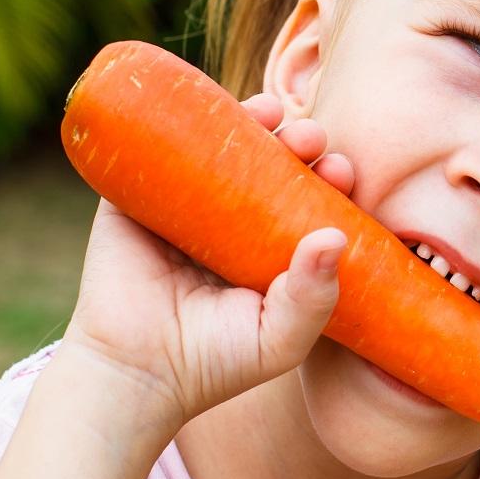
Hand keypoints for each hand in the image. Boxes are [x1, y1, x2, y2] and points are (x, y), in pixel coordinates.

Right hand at [61, 92, 358, 434]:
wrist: (137, 372)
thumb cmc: (216, 362)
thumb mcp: (281, 338)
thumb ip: (314, 298)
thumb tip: (336, 237)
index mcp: (273, 246)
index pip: (310, 198)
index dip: (330, 178)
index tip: (342, 172)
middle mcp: (233, 219)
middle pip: (273, 163)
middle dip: (299, 142)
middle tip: (311, 140)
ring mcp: (185, 204)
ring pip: (222, 146)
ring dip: (253, 121)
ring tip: (273, 114)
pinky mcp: (136, 196)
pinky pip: (157, 147)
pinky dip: (182, 118)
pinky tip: (209, 106)